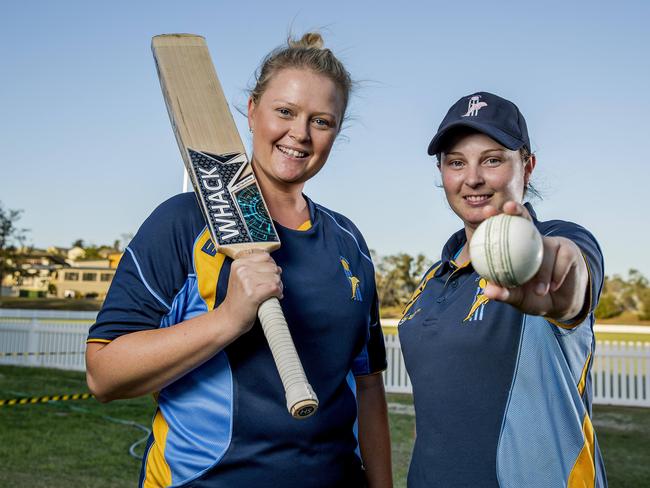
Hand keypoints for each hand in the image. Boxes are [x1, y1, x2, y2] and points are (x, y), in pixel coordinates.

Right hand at [220, 250, 282, 335]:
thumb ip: (255, 267)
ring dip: (278, 286)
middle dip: (276, 277)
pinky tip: (273, 297)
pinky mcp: (253, 294)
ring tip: (271, 292)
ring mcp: (247, 281)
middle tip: (270, 286)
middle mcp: (242, 270)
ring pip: (275, 277)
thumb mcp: (241, 276)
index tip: (268, 275)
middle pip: (272, 266)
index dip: (271, 266)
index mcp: (239, 263)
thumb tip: (275, 265)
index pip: (266, 256)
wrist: (230, 317)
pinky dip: (278, 293)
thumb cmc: (239, 299)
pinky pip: (275, 288)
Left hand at [481, 201, 588, 321]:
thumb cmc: (532, 296)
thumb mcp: (516, 297)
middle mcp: (533, 241)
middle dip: (516, 209)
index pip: (503, 229)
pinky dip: (557, 275)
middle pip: (524, 219)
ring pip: (545, 249)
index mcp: (517, 247)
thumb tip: (488, 291)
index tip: (485, 210)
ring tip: (539, 291)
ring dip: (542, 272)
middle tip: (508, 208)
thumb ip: (504, 293)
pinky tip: (554, 286)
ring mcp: (552, 244)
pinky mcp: (569, 251)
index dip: (495, 216)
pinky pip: (562, 260)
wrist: (559, 304)